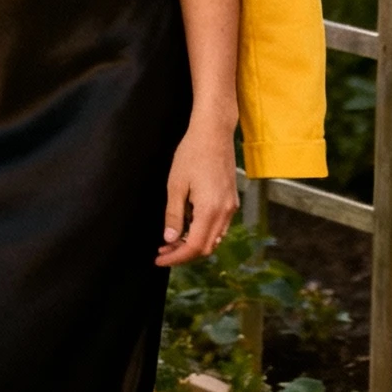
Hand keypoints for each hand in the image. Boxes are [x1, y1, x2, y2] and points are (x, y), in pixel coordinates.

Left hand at [156, 114, 238, 266]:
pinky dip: (204, 233)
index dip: (176, 258)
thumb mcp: (176, 185)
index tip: (159, 259)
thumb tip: (170, 240)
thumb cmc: (192, 153)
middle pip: (206, 247)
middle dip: (183, 254)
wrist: (214, 132)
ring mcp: (231, 207)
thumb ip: (174, 215)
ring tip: (172, 241)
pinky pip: (220, 227)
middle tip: (163, 251)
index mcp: (210, 209)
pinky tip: (188, 227)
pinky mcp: (232, 200)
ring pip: (214, 239)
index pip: (194, 246)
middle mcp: (225, 212)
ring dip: (194, 244)